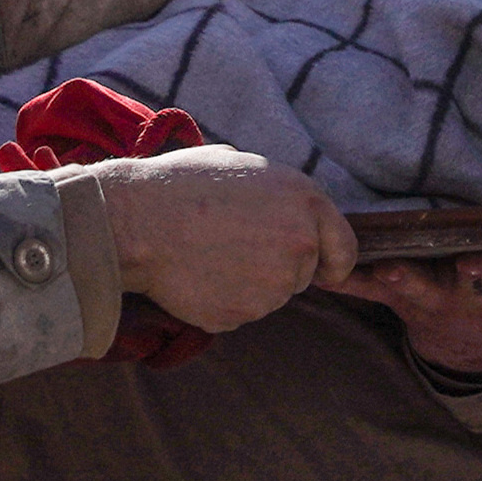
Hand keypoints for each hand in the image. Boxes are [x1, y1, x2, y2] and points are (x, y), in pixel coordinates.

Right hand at [96, 144, 354, 332]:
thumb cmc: (181, 186)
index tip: (324, 270)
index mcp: (306, 202)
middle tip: (231, 246)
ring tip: (207, 255)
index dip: (334, 262)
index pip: (345, 248)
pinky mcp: (244, 315)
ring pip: (270, 295)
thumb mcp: (240, 165)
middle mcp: (300, 245)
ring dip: (248, 284)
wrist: (136, 222)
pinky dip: (222, 300)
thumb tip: (284, 207)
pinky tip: (195, 275)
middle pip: (303, 274)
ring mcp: (274, 286)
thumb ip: (277, 193)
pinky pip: (240, 312)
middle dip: (277, 266)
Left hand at [326, 246, 481, 375]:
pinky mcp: (400, 298)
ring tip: (383, 268)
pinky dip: (345, 285)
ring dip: (403, 280)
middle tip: (473, 259)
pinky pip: (368, 293)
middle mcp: (478, 294)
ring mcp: (438, 298)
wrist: (472, 348)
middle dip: (476, 272)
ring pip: (421, 288)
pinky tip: (323, 277)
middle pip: (478, 282)